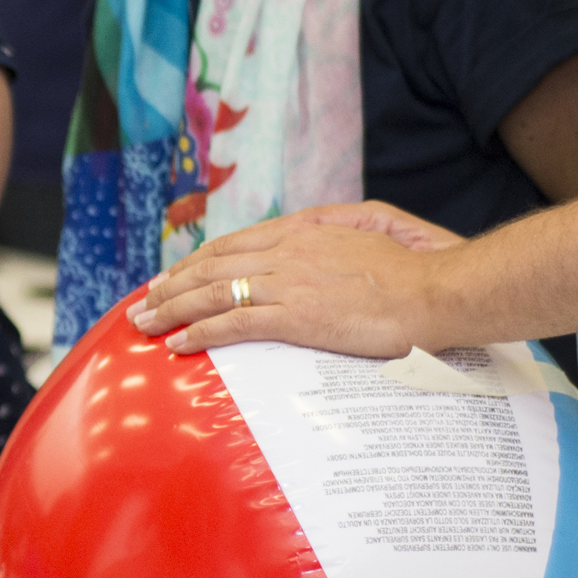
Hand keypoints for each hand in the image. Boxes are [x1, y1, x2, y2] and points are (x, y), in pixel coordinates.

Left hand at [133, 201, 462, 357]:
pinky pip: (234, 325)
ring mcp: (289, 283)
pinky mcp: (295, 316)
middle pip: (211, 266)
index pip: (232, 245)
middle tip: (141, 303)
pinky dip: (200, 334)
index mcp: (302, 232)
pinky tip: (179, 344)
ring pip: (213, 292)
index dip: (195, 262)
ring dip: (171, 309)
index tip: (172, 275)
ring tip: (144, 325)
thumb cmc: (413, 271)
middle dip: (170, 286)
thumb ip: (329, 237)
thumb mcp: (368, 233)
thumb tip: (307, 242)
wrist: (436, 291)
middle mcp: (287, 252)